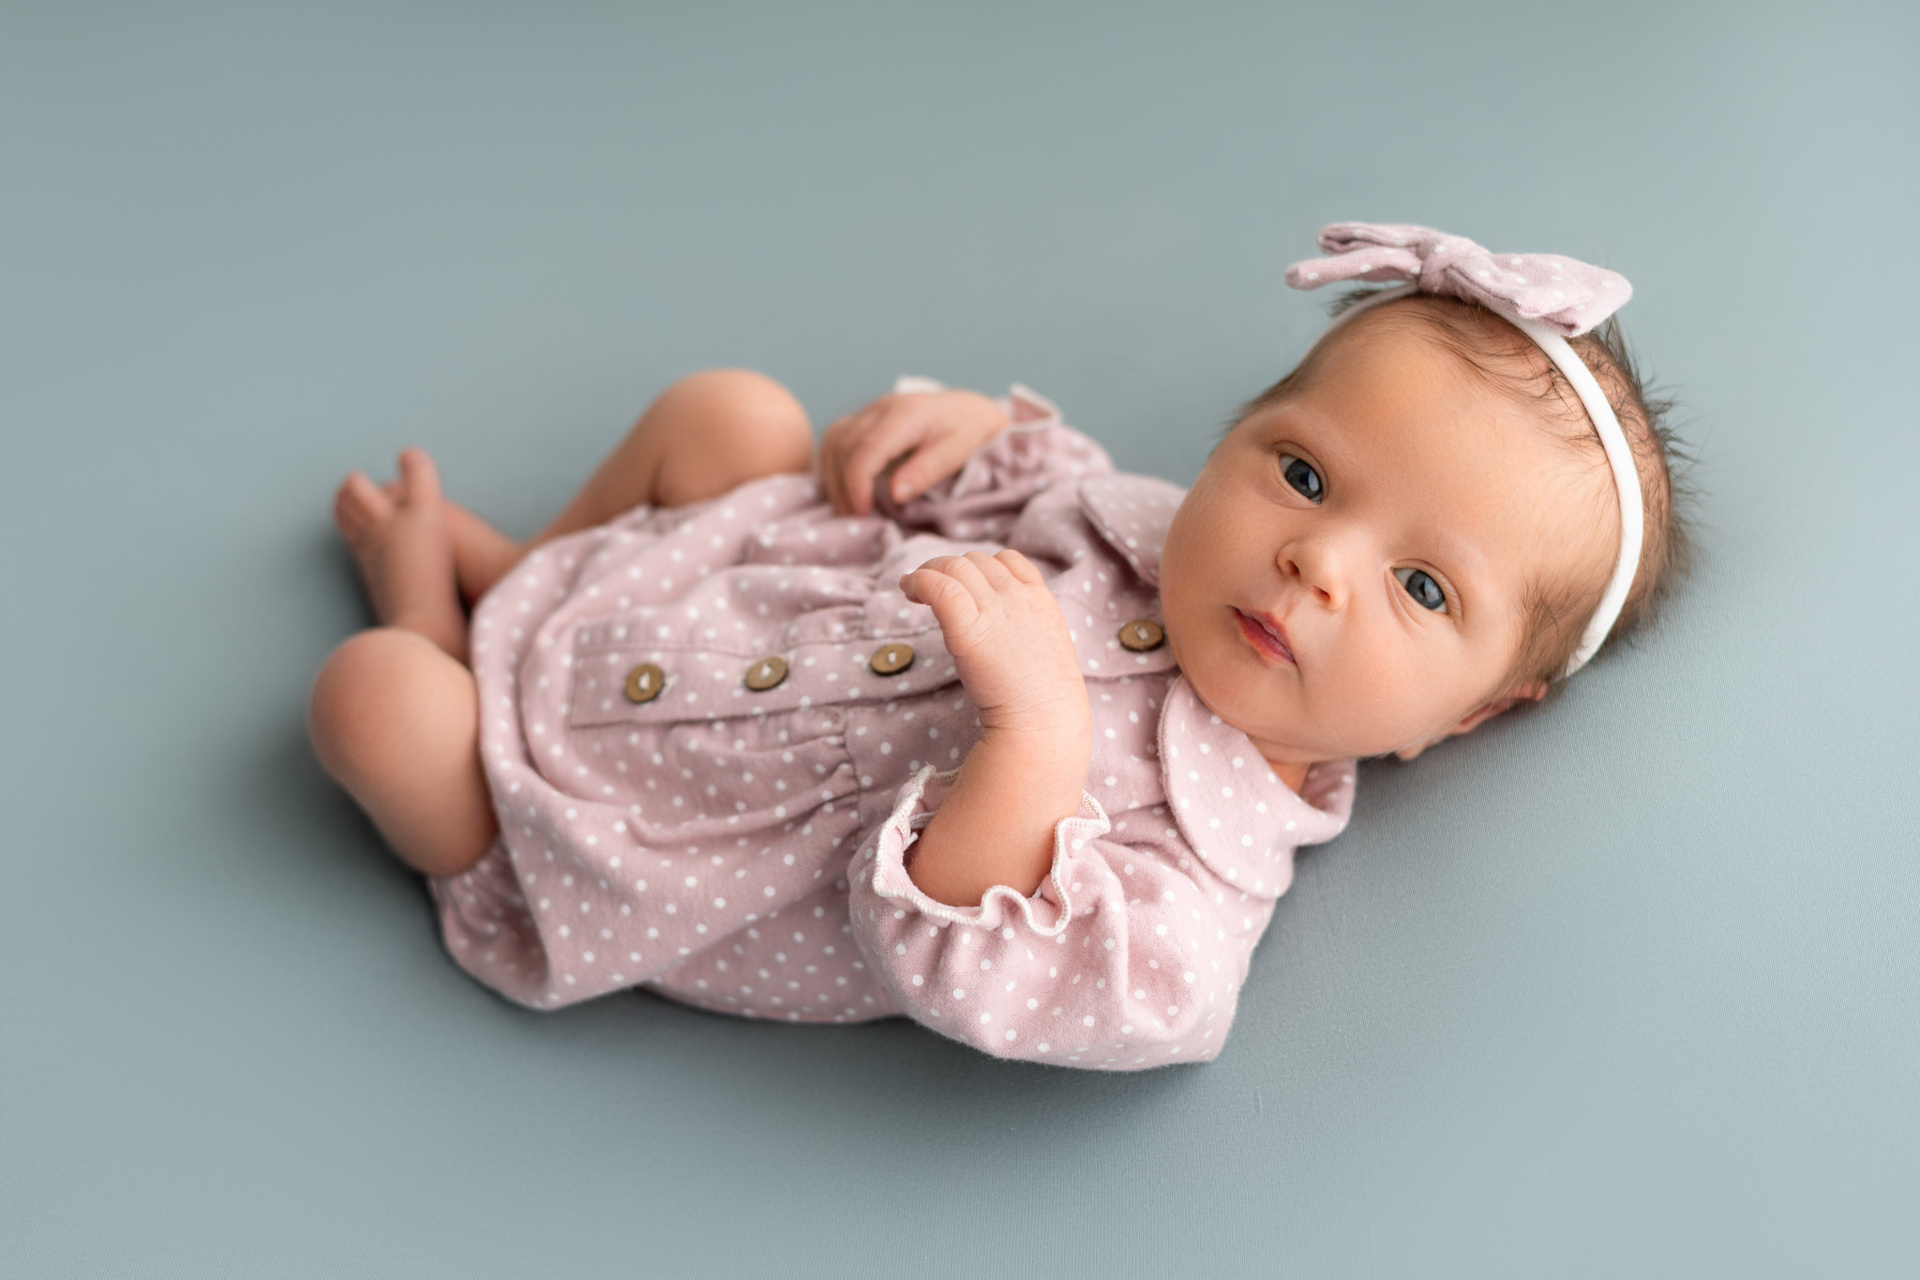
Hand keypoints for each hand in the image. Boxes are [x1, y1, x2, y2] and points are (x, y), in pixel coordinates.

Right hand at [819, 389, 1008, 515]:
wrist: (969, 408)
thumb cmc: (968, 431)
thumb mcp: (958, 452)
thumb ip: (927, 471)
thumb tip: (895, 494)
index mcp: (906, 414)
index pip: (867, 449)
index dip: (858, 483)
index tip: (863, 512)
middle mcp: (881, 407)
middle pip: (844, 445)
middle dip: (844, 485)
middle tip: (856, 516)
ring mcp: (870, 410)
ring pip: (834, 440)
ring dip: (834, 476)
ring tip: (849, 507)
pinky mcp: (864, 417)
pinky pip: (835, 438)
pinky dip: (834, 465)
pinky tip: (846, 488)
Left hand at [899, 550, 1089, 741]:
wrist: (1044, 722)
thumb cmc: (1044, 699)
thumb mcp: (1043, 648)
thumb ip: (1021, 629)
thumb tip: (995, 630)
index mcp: (1040, 599)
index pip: (1007, 560)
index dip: (980, 566)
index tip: (962, 583)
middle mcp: (1017, 597)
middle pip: (975, 561)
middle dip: (949, 568)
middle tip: (927, 588)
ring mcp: (994, 610)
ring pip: (955, 567)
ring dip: (928, 571)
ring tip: (911, 589)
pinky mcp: (969, 629)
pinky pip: (938, 587)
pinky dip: (919, 581)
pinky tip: (909, 590)